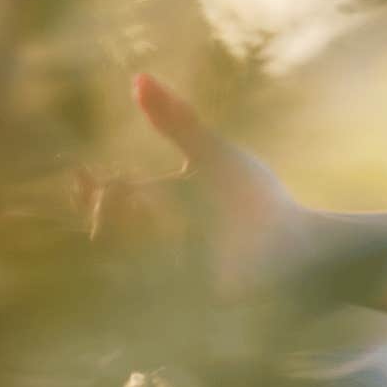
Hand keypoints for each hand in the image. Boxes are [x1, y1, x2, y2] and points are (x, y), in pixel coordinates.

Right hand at [74, 72, 309, 302]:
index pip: (103, 204)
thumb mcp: (214, 157)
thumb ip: (178, 120)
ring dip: (136, 233)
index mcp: (155, 211)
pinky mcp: (184, 308)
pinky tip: (179, 242)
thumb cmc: (259, 202)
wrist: (304, 248)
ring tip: (161, 212)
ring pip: (122, 262)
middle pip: (103, 233)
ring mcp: (166, 280)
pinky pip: (150, 293)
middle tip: (129, 189)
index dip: (87, 193)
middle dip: (109, 209)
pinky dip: (160, 263)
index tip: (82, 173)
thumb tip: (137, 77)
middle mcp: (152, 247)